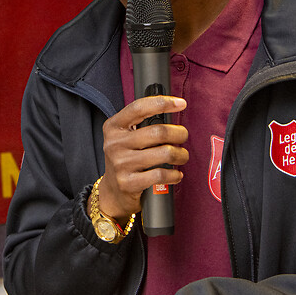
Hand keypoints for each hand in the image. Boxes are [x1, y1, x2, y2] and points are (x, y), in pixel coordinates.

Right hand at [98, 95, 187, 219]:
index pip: (139, 108)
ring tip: (181, 156)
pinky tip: (176, 174)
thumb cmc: (126, 159)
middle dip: (178, 133)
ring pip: (164, 153)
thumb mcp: (125, 138)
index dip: (162, 103)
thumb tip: (172, 109)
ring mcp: (120, 164)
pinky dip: (174, 174)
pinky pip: (161, 174)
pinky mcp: (128, 183)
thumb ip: (142, 124)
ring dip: (180, 155)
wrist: (113, 191)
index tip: (181, 103)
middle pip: (158, 131)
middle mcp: (114, 144)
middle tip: (183, 136)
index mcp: (113, 127)